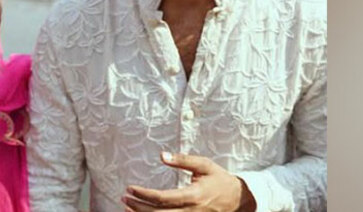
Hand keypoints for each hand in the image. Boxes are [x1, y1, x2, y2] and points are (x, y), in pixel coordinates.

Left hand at [121, 152, 255, 211]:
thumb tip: (162, 155)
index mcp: (193, 196)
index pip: (163, 198)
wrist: (239, 199)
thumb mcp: (204, 165)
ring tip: (127, 208)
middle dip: (138, 208)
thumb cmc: (219, 179)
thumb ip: (183, 160)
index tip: (130, 188)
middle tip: (123, 198)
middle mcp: (191, 211)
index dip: (144, 195)